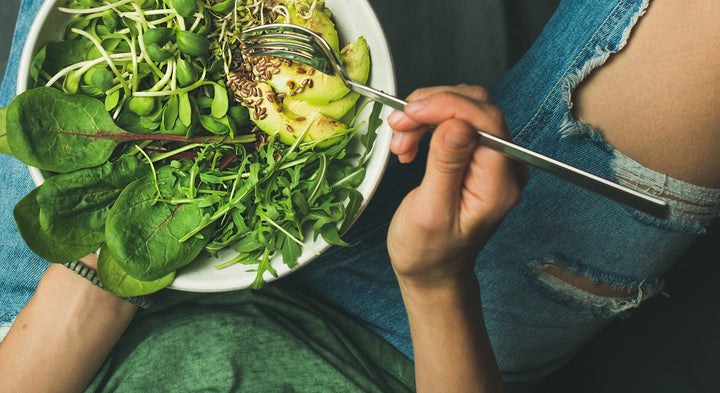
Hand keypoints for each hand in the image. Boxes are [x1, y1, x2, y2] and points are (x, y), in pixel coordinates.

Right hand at [387, 85, 527, 288]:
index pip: (486, 121)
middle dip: (432, 108)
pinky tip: (410, 143)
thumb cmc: (429, 251)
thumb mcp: (431, 211)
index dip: (447, 106)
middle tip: (398, 125)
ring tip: (400, 141)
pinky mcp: (477, 156)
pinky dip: (427, 124)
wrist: (432, 269)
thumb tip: (458, 123)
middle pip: (476, 107)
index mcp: (499, 184)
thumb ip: (446, 165)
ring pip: (463, 110)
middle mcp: (504, 167)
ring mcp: (492, 160)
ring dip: (425, 116)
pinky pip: (455, 122)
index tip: (410, 112)